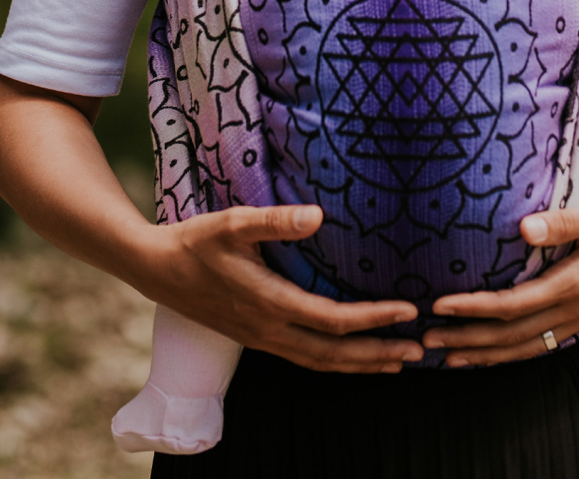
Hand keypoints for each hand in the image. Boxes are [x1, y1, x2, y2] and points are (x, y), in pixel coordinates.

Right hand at [143, 204, 423, 372]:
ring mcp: (262, 338)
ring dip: (362, 363)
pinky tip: (353, 354)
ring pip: (320, 363)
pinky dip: (337, 360)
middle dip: (379, 354)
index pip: (333, 320)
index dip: (374, 318)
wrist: (155, 269)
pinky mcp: (257, 337)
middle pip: (334, 355)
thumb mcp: (232, 222)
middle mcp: (269, 329)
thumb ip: (275, 220)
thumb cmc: (196, 240)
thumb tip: (317, 215)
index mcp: (269, 302)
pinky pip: (305, 357)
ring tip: (399, 360)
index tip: (409, 310)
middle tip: (423, 350)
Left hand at [424, 191, 578, 366]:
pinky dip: (511, 353)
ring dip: (485, 354)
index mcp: (575, 282)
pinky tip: (491, 352)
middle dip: (468, 340)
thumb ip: (565, 221)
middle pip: (513, 335)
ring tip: (447, 357)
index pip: (514, 304)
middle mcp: (576, 307)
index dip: (475, 308)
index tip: (441, 304)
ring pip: (526, 347)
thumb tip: (524, 227)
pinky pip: (542, 344)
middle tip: (426, 341)